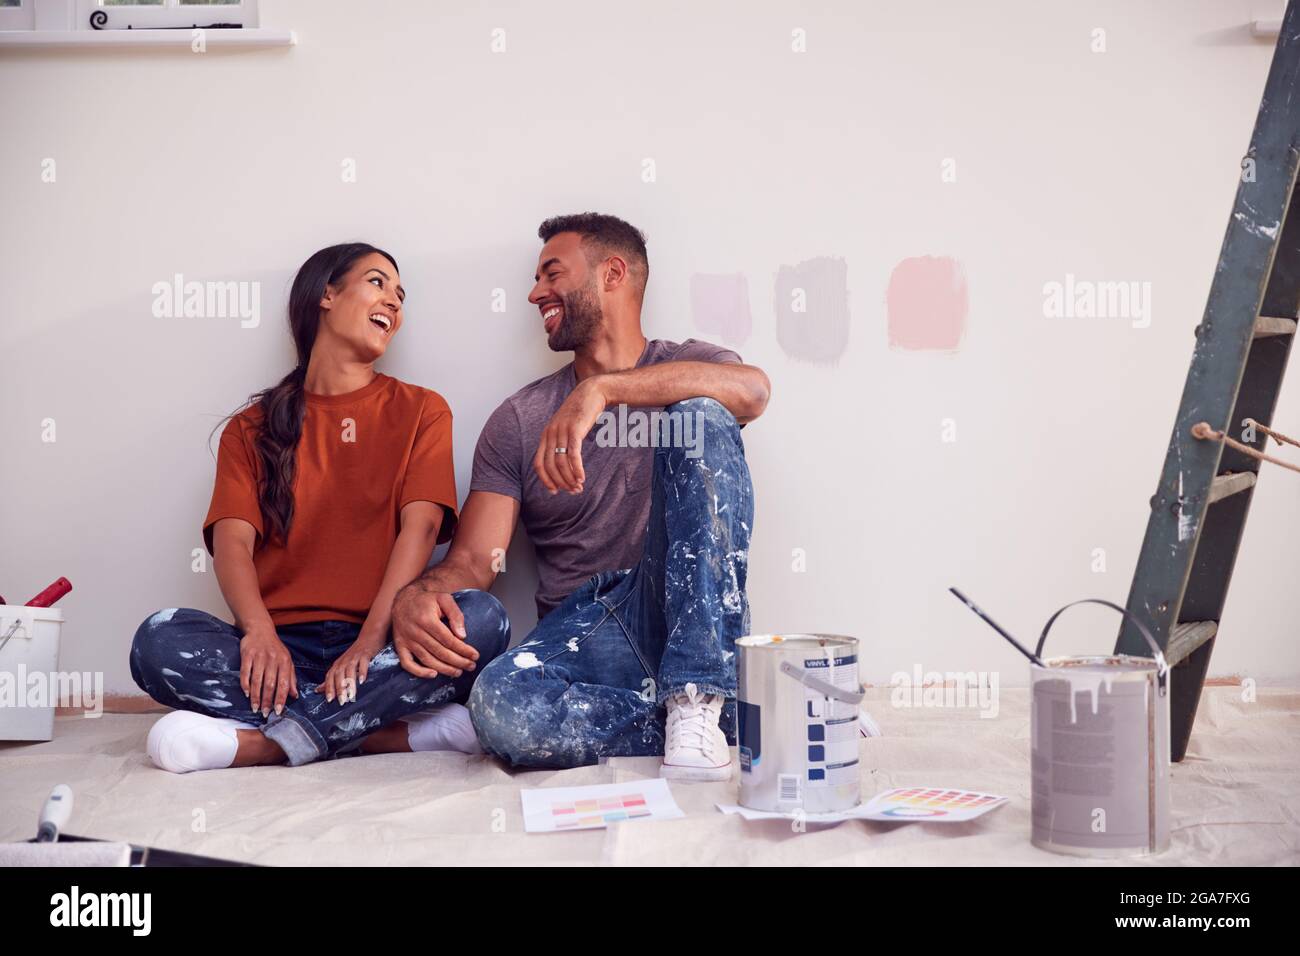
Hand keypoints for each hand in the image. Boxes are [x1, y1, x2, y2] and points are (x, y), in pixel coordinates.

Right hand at [239, 623, 297, 716]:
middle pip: (270, 684)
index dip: (281, 698)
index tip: (279, 711)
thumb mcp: (287, 661)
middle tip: (265, 713)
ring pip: (257, 680)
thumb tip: (294, 695)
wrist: (260, 630)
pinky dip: (245, 684)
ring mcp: (259, 657)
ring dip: (256, 696)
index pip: (284, 683)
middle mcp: (272, 659)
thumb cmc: (275, 648)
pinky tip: (246, 694)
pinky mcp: (247, 655)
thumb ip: (291, 678)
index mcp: (284, 661)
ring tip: (255, 708)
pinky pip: (245, 672)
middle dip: (267, 701)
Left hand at [317, 631, 384, 704]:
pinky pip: (363, 663)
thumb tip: (318, 690)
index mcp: (338, 665)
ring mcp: (355, 657)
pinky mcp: (365, 654)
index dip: (329, 688)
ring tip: (351, 695)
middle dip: (339, 688)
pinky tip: (362, 681)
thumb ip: (332, 678)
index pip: (330, 677)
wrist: (369, 636)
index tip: (329, 700)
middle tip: (342, 701)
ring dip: (350, 683)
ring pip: (350, 670)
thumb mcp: (342, 665)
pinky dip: (362, 672)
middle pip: (339, 675)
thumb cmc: (356, 654)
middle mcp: (344, 661)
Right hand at [391, 585, 480, 678]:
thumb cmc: (427, 600)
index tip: (475, 655)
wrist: (403, 600)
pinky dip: (419, 672)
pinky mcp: (400, 646)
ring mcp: (406, 640)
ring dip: (444, 669)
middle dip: (458, 661)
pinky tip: (434, 674)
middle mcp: (415, 631)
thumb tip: (462, 636)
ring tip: (458, 672)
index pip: (449, 640)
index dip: (463, 650)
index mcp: (427, 619)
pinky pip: (407, 664)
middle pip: (440, 652)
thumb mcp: (444, 599)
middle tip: (471, 666)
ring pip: (427, 660)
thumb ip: (455, 615)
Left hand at [533, 377, 607, 494]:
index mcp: (545, 435)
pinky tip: (582, 478)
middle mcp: (550, 433)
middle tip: (571, 492)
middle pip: (550, 466)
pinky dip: (577, 469)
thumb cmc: (580, 412)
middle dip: (560, 482)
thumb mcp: (564, 427)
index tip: (554, 491)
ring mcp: (562, 431)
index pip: (539, 463)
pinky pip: (573, 455)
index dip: (545, 480)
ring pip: (561, 463)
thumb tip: (561, 463)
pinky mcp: (575, 430)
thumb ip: (560, 442)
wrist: (591, 393)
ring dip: (570, 478)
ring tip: (578, 487)